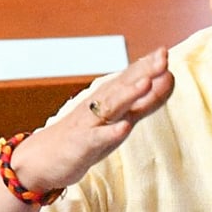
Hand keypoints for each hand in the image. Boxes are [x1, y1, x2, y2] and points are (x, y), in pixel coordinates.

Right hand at [10, 47, 173, 190]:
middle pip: (123, 86)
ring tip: (146, 83)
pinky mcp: (81, 145)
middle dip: (143, 72)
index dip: (148, 65)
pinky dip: (110, 133)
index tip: (164, 51)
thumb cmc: (86, 135)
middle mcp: (99, 106)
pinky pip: (97, 138)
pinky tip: (124, 128)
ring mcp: (89, 124)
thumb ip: (147, 101)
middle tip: (162, 58)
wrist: (42, 159)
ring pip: (111, 107)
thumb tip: (170, 78)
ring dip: (128, 94)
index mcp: (109, 98)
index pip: (130, 77)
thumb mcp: (121, 117)